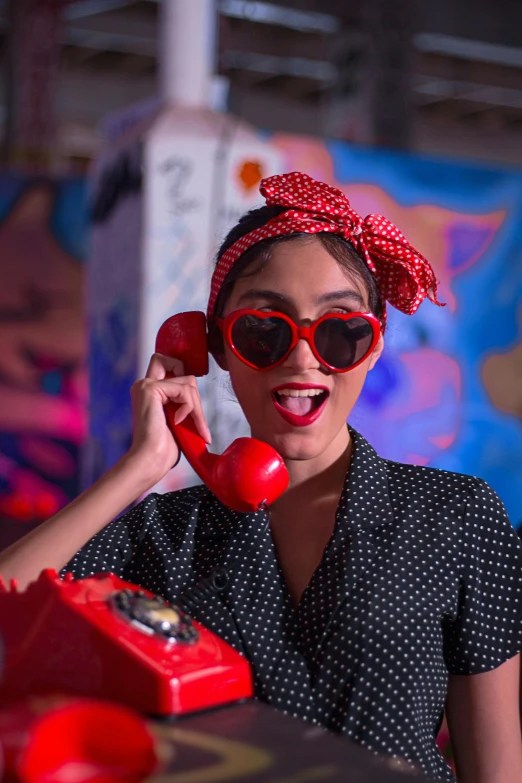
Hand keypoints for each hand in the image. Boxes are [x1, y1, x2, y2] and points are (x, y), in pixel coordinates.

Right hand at [126, 353, 210, 483]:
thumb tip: (194, 387)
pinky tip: (178, 421)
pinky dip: (189, 408)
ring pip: (188, 381)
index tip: (190, 398)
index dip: (181, 371)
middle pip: (181, 367)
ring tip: (191, 426)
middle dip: (194, 395)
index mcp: (149, 391)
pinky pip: (184, 390)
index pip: (167, 362)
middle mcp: (144, 384)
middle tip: (197, 421)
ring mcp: (145, 385)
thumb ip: (181, 399)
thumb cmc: (164, 447)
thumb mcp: (177, 417)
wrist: (151, 459)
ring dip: (196, 407)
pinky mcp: (150, 388)